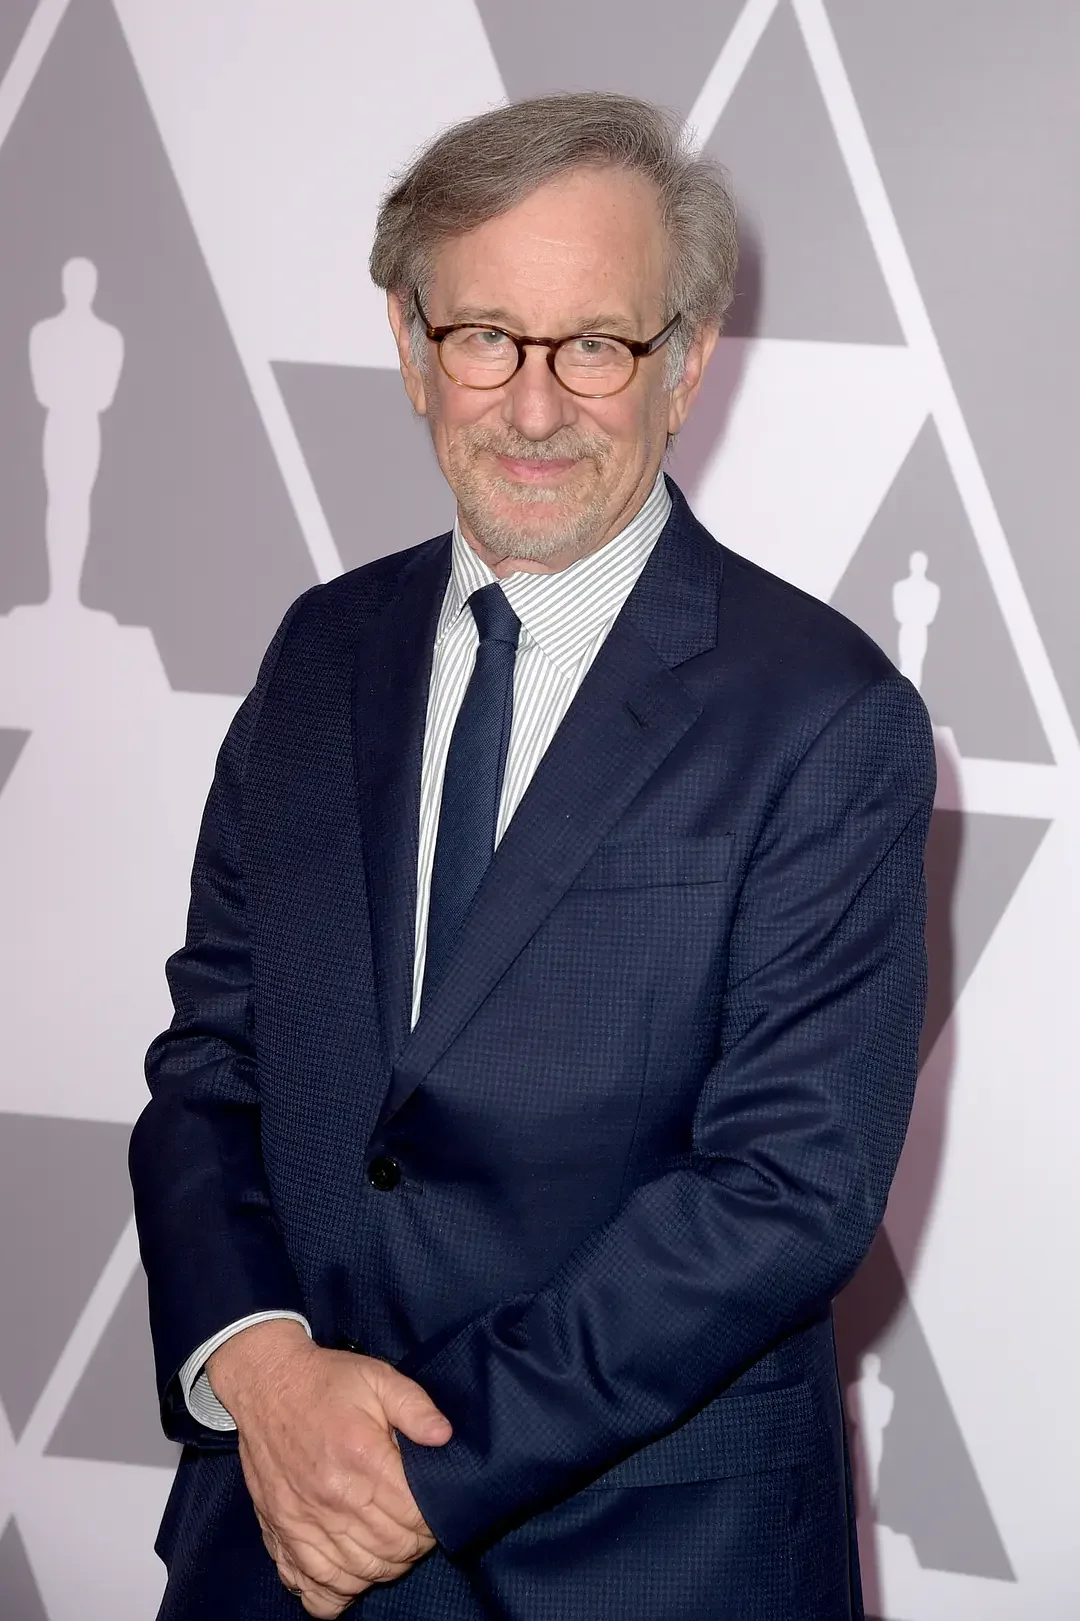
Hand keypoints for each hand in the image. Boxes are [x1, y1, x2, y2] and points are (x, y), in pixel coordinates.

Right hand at [207, 1321, 451, 1616]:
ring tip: (389, 1546)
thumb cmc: (327, 1382)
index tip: (433, 1508)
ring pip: (357, 1576)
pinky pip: (313, 1589)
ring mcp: (304, 1524)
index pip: (414, 1520)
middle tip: (415, 1527)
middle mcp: (334, 1500)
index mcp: (363, 1460)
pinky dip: (336, 1593)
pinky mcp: (281, 1534)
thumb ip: (416, 1407)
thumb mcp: (379, 1378)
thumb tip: (444, 1437)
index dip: (433, 1521)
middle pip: (390, 1553)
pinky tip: (350, 1574)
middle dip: (413, 1547)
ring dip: (383, 1569)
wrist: (267, 1384)